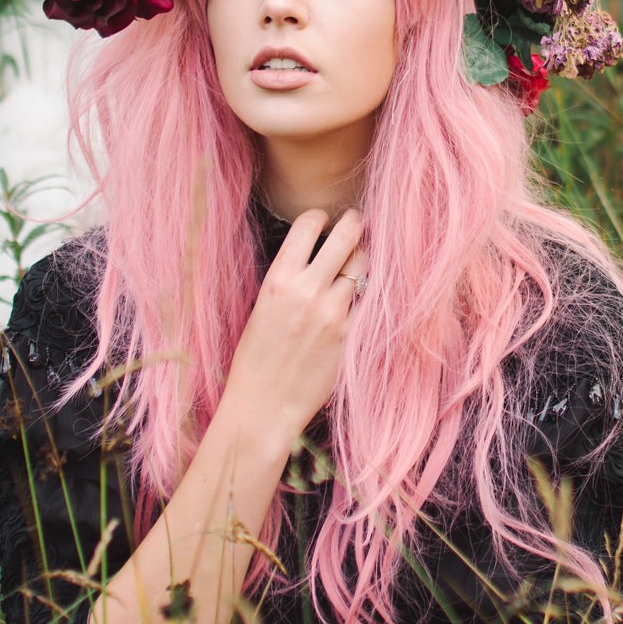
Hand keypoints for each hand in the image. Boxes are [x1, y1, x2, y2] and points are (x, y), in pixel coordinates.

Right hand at [222, 207, 366, 436]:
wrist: (263, 406)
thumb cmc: (255, 359)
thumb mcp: (261, 308)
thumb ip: (288, 279)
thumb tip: (312, 257)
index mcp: (278, 280)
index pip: (308, 225)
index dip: (319, 217)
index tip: (324, 219)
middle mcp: (308, 291)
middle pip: (346, 236)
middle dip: (354, 223)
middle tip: (356, 222)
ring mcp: (333, 313)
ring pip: (362, 267)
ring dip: (361, 260)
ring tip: (357, 263)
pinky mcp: (350, 336)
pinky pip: (368, 301)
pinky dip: (364, 295)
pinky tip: (359, 297)